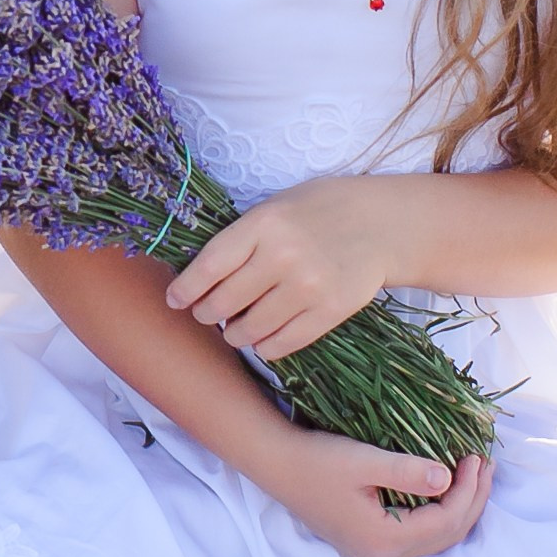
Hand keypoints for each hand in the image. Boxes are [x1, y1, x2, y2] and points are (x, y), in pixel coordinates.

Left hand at [167, 179, 394, 358]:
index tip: (175, 300)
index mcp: (264, 224)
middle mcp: (283, 256)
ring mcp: (309, 286)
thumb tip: (198, 278)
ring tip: (234, 328)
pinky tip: (262, 339)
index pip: (209, 266)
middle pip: (225, 302)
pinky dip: (265, 347)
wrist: (381, 224)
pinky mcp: (331, 311)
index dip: (186, 289)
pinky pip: (283, 344)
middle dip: (207, 314)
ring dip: (235, 334)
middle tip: (206, 315)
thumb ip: (241, 239)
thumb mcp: (275, 209)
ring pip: (250, 329)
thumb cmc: (318, 212)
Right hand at [255, 428, 492, 556]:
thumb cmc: (317, 460)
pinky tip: (446, 487)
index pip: (445, 522)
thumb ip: (407, 471)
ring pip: (436, 538)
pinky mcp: (371, 542)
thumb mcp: (363, 461)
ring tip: (474, 474)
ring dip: (460, 506)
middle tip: (485, 463)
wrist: (277, 465)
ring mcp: (376, 553)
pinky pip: (421, 534)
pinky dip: (441, 511)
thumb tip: (447, 478)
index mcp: (384, 541)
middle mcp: (383, 556)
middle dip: (472, 500)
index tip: (476, 456)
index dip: (468, 490)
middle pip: (446, 536)